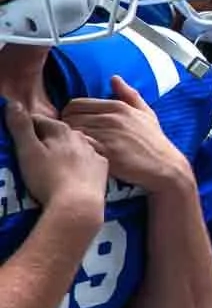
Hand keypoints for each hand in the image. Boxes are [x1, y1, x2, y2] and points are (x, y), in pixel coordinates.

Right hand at [6, 101, 105, 220]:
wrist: (78, 204)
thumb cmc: (48, 177)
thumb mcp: (28, 151)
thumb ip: (21, 127)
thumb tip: (13, 103)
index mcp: (61, 130)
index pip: (39, 121)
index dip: (26, 126)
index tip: (18, 134)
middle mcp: (81, 137)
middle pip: (59, 132)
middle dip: (46, 137)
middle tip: (34, 150)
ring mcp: (94, 152)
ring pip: (75, 145)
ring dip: (64, 149)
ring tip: (54, 161)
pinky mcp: (102, 169)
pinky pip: (89, 160)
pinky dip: (80, 162)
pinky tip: (75, 170)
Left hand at [58, 79, 186, 194]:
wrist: (164, 166)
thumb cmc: (154, 141)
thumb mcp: (146, 113)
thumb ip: (129, 94)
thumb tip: (114, 78)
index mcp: (118, 106)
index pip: (75, 104)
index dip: (70, 114)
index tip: (75, 125)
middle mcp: (111, 118)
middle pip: (69, 117)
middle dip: (67, 127)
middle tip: (73, 138)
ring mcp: (108, 134)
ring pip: (71, 131)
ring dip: (70, 140)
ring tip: (75, 147)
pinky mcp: (105, 152)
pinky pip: (79, 145)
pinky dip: (76, 149)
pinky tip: (82, 155)